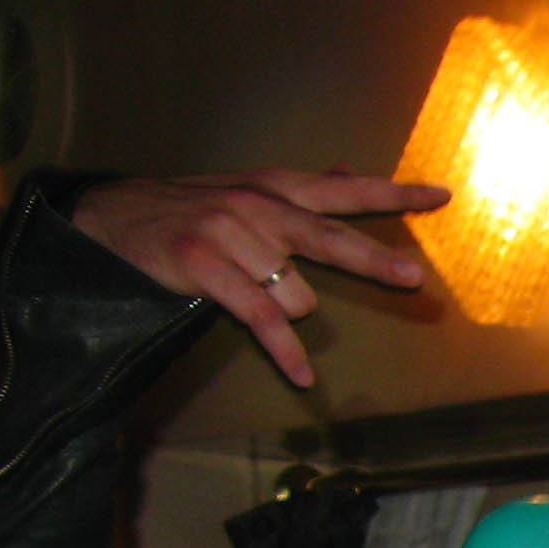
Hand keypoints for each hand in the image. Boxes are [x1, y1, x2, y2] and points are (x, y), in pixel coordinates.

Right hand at [70, 169, 449, 388]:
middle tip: (413, 278)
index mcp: (273, 188)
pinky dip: (284, 350)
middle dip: (372, 260)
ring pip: (294, 292)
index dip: (392, 192)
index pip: (343, 189)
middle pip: (329, 236)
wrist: (109, 218)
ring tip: (257, 301)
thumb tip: (346, 172)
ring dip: (287, 311)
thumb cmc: (188, 211)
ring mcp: (229, 233)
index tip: (439, 195)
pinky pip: (260, 317)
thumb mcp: (244, 192)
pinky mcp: (203, 264)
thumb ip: (299, 192)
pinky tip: (303, 375)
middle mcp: (256, 206)